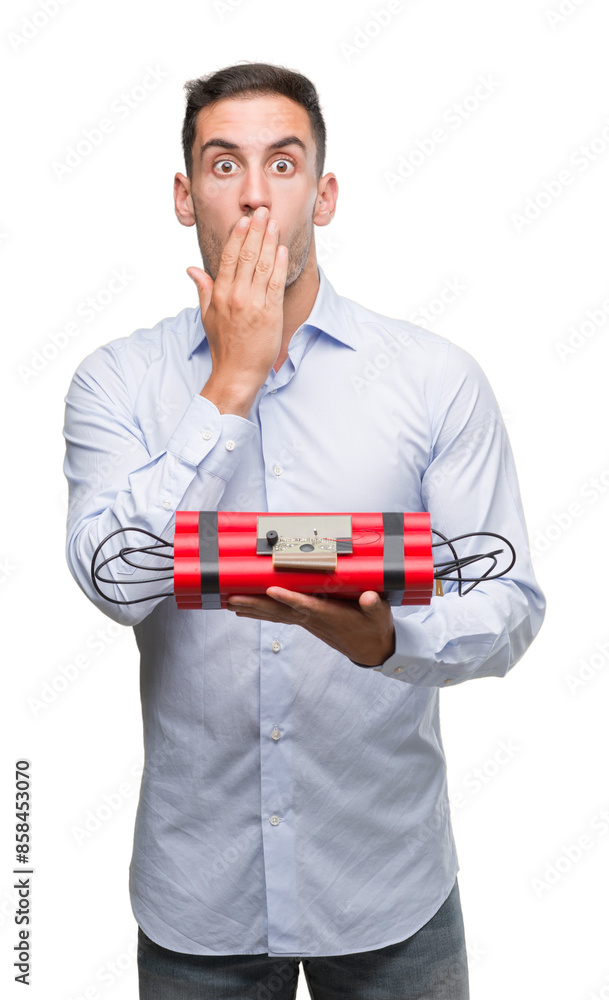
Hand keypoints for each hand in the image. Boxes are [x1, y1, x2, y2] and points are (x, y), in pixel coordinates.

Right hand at [186, 207, 287, 416]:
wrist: (236, 373)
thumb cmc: (223, 346)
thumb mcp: (207, 316)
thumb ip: (203, 289)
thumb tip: (191, 269)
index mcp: (219, 295)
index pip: (228, 257)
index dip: (237, 236)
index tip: (244, 220)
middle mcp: (236, 296)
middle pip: (246, 255)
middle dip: (255, 231)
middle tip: (262, 211)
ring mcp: (253, 304)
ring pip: (262, 265)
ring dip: (269, 242)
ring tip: (274, 224)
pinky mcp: (270, 313)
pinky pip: (275, 283)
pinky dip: (279, 264)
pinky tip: (282, 249)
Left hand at [226, 587, 396, 667]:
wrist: (372, 649)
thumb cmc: (375, 627)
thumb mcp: (380, 615)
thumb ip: (374, 606)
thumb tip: (369, 598)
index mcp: (330, 615)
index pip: (306, 606)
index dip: (289, 599)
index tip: (272, 591)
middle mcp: (313, 620)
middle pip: (281, 612)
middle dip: (256, 605)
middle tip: (233, 599)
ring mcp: (307, 622)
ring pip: (276, 615)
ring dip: (253, 609)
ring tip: (230, 603)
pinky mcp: (306, 621)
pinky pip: (279, 616)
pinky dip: (262, 612)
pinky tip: (246, 610)